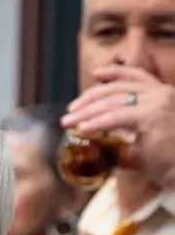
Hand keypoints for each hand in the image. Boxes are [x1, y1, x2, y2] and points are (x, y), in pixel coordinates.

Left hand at [63, 65, 174, 190]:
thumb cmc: (168, 162)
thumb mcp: (143, 140)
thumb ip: (123, 133)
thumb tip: (98, 137)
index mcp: (161, 94)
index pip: (135, 76)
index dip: (114, 72)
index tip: (96, 74)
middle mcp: (161, 93)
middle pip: (118, 88)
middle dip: (90, 98)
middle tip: (71, 111)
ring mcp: (158, 102)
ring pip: (114, 102)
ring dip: (87, 112)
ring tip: (69, 122)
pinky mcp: (152, 116)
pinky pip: (117, 117)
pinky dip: (97, 123)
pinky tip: (82, 128)